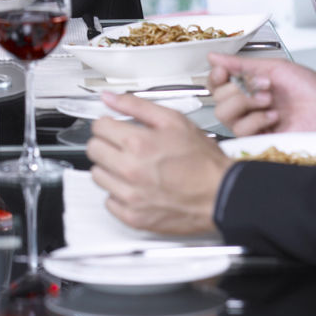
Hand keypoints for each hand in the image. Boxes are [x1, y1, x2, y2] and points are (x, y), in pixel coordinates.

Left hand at [85, 91, 228, 235]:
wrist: (221, 195)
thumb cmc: (202, 161)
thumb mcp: (173, 121)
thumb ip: (136, 106)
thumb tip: (109, 98)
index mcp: (138, 143)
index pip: (98, 127)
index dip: (108, 124)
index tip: (117, 128)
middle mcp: (129, 170)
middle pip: (93, 150)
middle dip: (106, 143)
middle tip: (124, 146)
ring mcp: (130, 196)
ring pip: (97, 176)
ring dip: (110, 168)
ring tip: (131, 167)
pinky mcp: (133, 217)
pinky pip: (109, 201)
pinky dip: (118, 193)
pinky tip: (135, 187)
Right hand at [208, 52, 315, 135]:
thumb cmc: (311, 89)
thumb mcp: (275, 68)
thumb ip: (243, 64)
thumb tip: (213, 57)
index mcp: (249, 87)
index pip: (217, 84)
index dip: (216, 77)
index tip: (224, 71)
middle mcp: (248, 106)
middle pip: (217, 99)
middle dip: (237, 89)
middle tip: (263, 86)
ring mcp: (253, 124)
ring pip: (224, 115)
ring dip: (246, 103)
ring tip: (269, 100)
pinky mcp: (258, 141)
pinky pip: (241, 130)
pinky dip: (257, 119)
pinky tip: (274, 116)